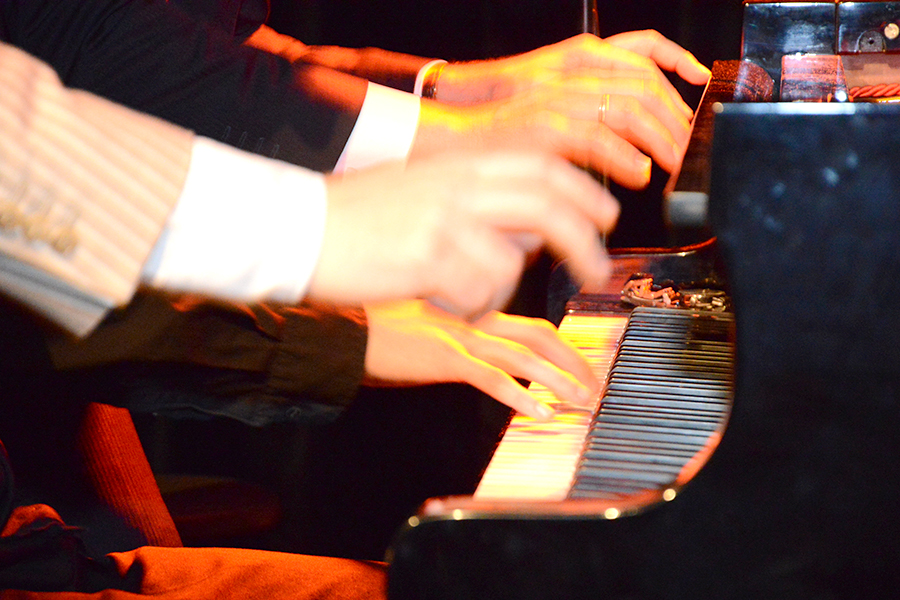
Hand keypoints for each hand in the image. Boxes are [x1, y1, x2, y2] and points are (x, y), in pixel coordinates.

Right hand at [310, 151, 618, 319]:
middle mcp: (457, 185)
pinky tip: (440, 303)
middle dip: (584, 242)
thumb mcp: (419, 187)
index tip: (606, 216)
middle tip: (597, 271)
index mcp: (457, 163)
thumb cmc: (350, 215)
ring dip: (498, 290)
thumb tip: (526, 234)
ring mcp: (443, 220)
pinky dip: (467, 307)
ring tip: (465, 297)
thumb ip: (475, 201)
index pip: (542, 167)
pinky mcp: (427, 259)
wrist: (293, 228)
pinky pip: (475, 293)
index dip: (583, 191)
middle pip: (547, 207)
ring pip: (509, 264)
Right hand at [362, 300, 599, 419]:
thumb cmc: (376, 327)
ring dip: (559, 380)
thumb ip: (456, 332)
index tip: (580, 365)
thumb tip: (472, 354)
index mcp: (471, 310)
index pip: (530, 325)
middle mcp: (473, 319)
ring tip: (582, 401)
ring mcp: (460, 337)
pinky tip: (540, 412)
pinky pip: (491, 378)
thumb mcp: (426, 321)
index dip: (562, 346)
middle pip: (539, 336)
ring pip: (524, 357)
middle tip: (596, 384)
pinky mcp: (444, 358)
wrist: (344, 328)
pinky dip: (520, 395)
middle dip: (574, 361)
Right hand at [417, 32, 710, 187]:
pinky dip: (628, 158)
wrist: (447, 135)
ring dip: (661, 141)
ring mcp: (558, 97)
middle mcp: (571, 71)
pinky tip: (640, 174)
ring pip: (630, 110)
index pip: (643, 51)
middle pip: (644, 85)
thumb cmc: (497, 127)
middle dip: (675, 119)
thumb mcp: (551, 101)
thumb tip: (630, 138)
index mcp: (576, 57)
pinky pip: (601, 138)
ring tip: (673, 164)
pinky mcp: (545, 127)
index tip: (696, 92)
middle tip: (688, 147)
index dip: (678, 69)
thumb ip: (590, 106)